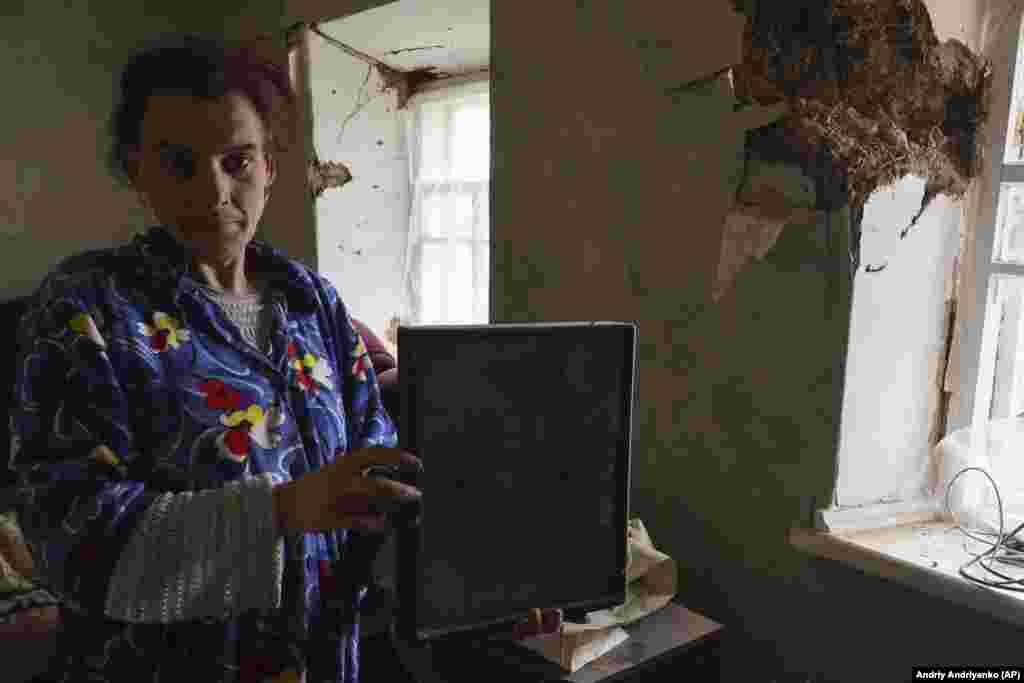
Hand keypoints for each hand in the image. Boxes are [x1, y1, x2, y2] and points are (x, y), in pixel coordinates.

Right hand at [273, 447, 421, 533]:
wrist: (286, 502)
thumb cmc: (320, 485)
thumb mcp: (340, 470)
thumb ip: (364, 472)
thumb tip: (395, 479)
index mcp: (345, 463)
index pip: (375, 455)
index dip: (397, 457)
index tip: (417, 463)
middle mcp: (341, 477)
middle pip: (375, 483)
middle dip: (399, 489)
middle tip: (417, 494)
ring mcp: (335, 498)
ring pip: (367, 501)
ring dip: (390, 505)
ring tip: (407, 511)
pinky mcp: (329, 518)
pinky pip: (355, 521)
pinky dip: (372, 523)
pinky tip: (383, 524)